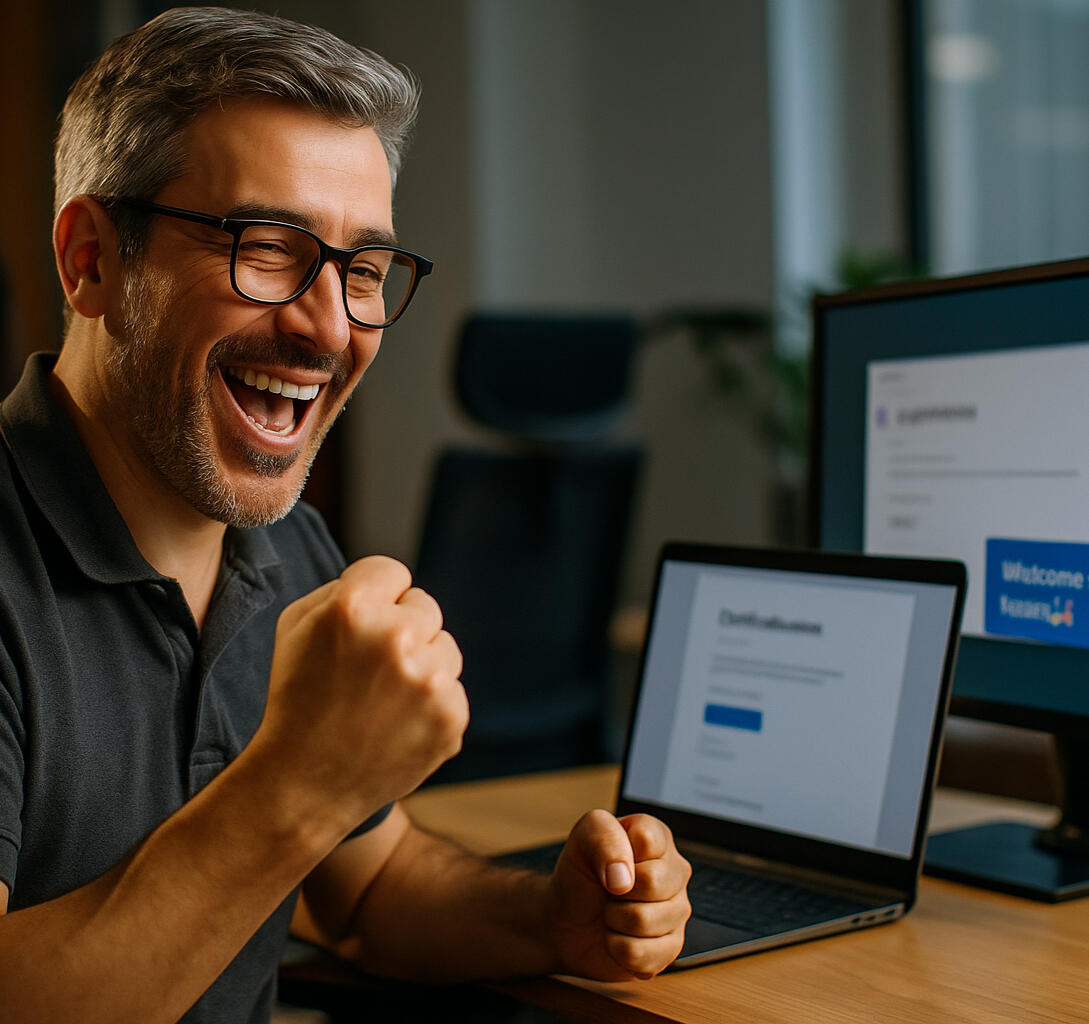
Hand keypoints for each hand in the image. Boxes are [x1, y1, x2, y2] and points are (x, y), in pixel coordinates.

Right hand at [255, 556, 467, 823]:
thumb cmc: (297, 698)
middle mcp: (396, 638)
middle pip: (424, 606)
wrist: (305, 785)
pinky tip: (395, 725)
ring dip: (421, 665)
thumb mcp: (296, 627)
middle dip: (401, 629)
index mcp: (353, 608)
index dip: (375, 597)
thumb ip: (343, 589)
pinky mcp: (452, 717)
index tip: (360, 625)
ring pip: (444, 648)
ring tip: (380, 700)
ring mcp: (429, 680)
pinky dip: (430, 705)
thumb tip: (389, 582)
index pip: (393, 572)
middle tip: (367, 670)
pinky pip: (452, 689)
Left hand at [549, 810, 690, 980]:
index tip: (605, 858)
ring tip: (612, 913)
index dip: (617, 854)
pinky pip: (642, 954)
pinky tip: (618, 937)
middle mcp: (675, 873)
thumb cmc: (580, 874)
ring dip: (614, 920)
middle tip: (608, 890)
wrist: (567, 920)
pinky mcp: (670, 948)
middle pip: (653, 882)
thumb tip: (624, 879)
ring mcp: (677, 912)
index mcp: (659, 838)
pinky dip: (617, 948)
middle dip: (615, 891)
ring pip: (644, 920)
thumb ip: (603, 837)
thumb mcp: (582, 838)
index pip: (648, 841)